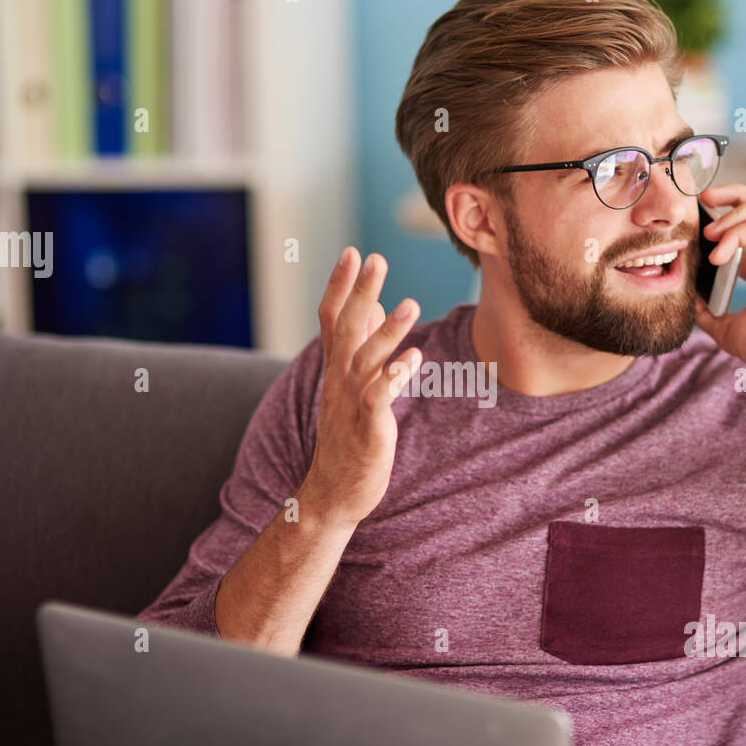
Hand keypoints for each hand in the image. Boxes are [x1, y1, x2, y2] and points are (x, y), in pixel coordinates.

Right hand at [301, 248, 421, 528]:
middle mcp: (338, 381)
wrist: (332, 494)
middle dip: (360, 293)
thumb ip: (361, 347)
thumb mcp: (351, 388)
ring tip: (409, 304)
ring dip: (386, 332)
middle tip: (374, 258)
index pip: (332, 319)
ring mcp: (350, 405)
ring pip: (364, 360)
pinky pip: (378, 399)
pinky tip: (414, 359)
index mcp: (335, 369)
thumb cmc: (347, 438)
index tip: (353, 251)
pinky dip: (393, 377)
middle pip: (346, 329)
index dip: (340, 285)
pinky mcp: (366, 430)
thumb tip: (377, 307)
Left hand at [692, 184, 745, 396]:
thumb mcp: (730, 330)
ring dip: (733, 211)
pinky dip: (739, 231)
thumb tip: (689, 302)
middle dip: (732, 194)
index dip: (721, 222)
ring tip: (710, 233)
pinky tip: (720, 252)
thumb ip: (710, 314)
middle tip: (704, 198)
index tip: (696, 226)